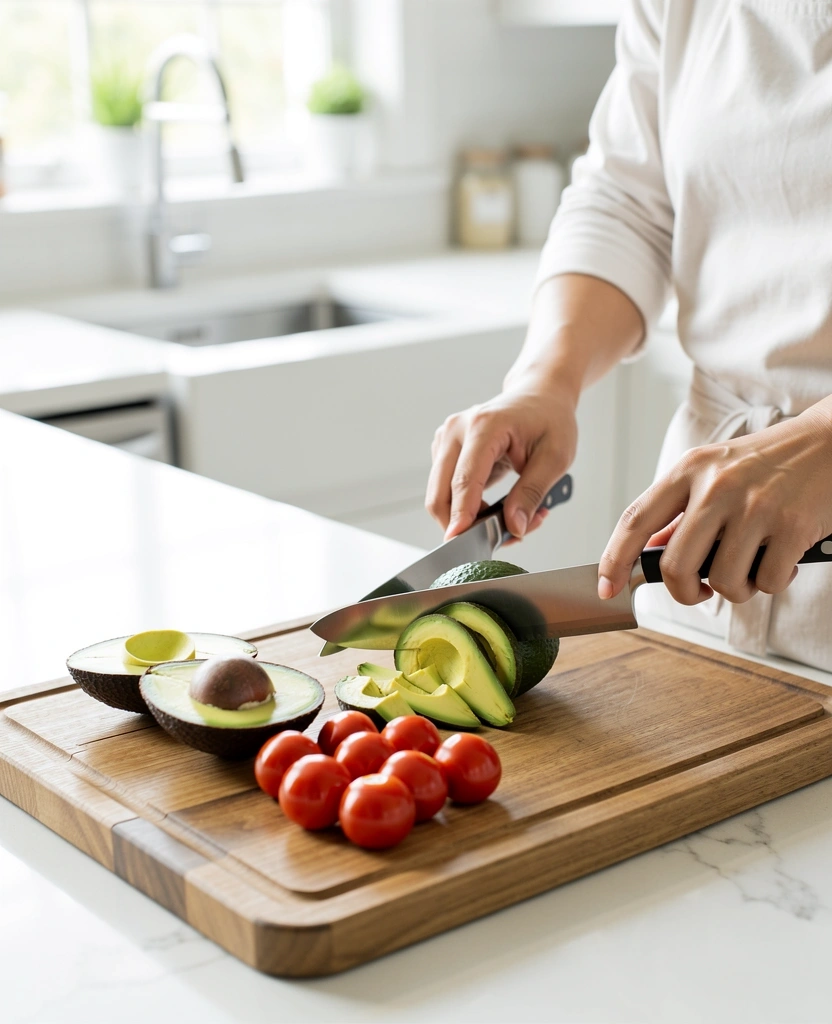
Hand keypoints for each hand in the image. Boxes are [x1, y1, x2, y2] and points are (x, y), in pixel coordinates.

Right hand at [426, 381, 578, 540]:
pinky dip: (468, 507)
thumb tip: (514, 526)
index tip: (459, 541)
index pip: (464, 480)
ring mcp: (446, 440)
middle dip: (462, 525)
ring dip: (469, 518)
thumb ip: (532, 493)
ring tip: (509, 517)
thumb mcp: (555, 457)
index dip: (461, 515)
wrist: (539, 396)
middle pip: (439, 493)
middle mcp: (456, 430)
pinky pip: (447, 490)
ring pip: (441, 496)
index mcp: (483, 426)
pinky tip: (496, 505)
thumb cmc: (549, 419)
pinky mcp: (445, 451)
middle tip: (497, 539)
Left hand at [598, 404, 831, 603]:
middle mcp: (716, 486)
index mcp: (689, 470)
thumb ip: (681, 509)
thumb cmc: (766, 462)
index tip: (606, 587)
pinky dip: (773, 582)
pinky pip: (767, 582)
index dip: (614, 560)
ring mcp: (755, 506)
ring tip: (750, 568)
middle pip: (676, 566)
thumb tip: (650, 551)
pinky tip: (780, 559)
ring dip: (736, 589)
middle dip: (684, 592)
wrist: (830, 441)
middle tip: (700, 590)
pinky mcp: (791, 526)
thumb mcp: (713, 471)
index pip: (635, 520)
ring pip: (723, 581)